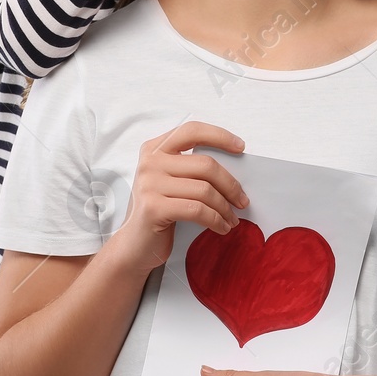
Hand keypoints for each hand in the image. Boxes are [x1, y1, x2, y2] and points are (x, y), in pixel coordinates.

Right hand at [108, 122, 247, 275]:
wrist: (133, 245)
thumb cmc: (159, 211)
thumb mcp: (172, 182)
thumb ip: (192, 168)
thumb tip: (234, 168)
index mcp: (155, 149)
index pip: (192, 130)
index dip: (219, 136)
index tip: (241, 147)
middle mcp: (149, 162)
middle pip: (205, 164)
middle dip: (231, 185)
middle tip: (242, 201)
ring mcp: (149, 184)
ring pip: (204, 190)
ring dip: (225, 207)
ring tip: (232, 219)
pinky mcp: (153, 208)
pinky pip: (197, 210)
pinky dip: (216, 220)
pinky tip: (221, 227)